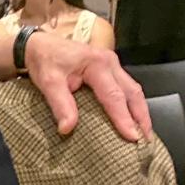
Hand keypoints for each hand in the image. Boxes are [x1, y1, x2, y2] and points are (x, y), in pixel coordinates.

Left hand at [25, 34, 150, 142]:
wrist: (39, 45)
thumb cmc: (45, 59)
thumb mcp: (49, 82)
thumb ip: (60, 105)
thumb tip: (68, 128)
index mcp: (97, 64)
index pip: (114, 96)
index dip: (124, 118)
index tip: (132, 136)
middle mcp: (110, 63)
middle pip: (132, 93)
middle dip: (141, 117)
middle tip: (145, 139)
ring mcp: (111, 65)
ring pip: (133, 90)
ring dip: (139, 111)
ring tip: (143, 132)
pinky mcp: (109, 70)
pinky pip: (126, 88)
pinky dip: (132, 104)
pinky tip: (132, 117)